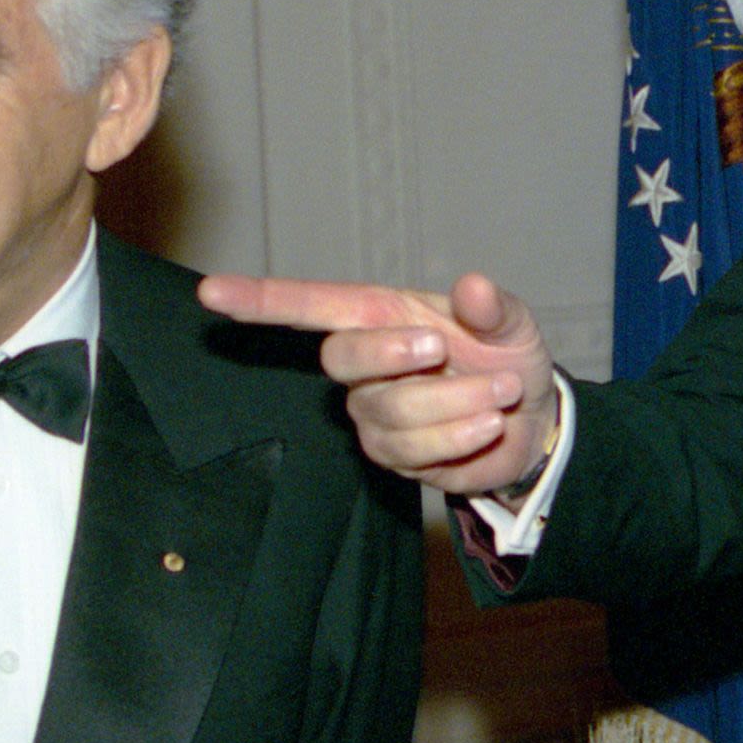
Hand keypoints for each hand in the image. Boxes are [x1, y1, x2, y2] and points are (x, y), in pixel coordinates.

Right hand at [199, 271, 557, 494]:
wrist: (532, 416)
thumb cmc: (505, 355)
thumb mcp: (511, 323)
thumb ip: (493, 307)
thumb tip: (474, 286)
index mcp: (381, 315)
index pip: (308, 306)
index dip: (259, 301)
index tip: (210, 293)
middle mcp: (365, 365)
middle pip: (340, 359)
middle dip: (392, 354)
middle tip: (444, 350)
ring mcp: (372, 414)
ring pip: (391, 413)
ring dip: (457, 402)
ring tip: (499, 393)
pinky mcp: (393, 457)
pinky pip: (416, 451)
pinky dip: (463, 436)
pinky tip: (487, 424)